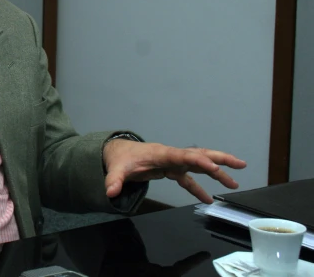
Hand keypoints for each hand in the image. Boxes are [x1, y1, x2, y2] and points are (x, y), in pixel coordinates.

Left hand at [102, 140, 246, 202]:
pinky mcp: (171, 170)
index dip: (199, 160)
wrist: (117, 153)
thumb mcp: (116, 169)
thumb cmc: (120, 159)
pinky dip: (199, 188)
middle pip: (199, 155)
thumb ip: (114, 181)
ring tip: (235, 182)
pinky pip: (188, 179)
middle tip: (240, 164)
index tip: (214, 167)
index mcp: (161, 154)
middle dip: (220, 159)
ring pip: (199, 165)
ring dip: (217, 172)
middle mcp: (171, 156)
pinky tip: (208, 199)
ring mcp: (172, 162)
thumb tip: (111, 192)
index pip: (183, 155)